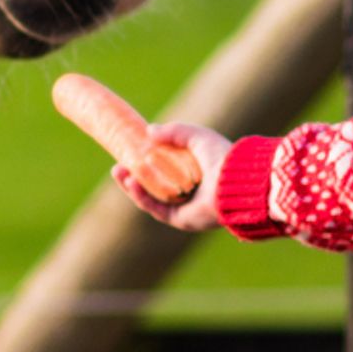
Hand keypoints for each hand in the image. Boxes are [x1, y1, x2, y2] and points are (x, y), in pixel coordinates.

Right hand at [51, 75, 228, 230]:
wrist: (235, 181)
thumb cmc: (221, 156)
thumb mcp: (195, 135)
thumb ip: (173, 131)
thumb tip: (149, 130)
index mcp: (193, 173)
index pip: (163, 169)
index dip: (144, 162)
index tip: (128, 152)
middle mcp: (189, 192)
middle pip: (153, 186)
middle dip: (132, 177)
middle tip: (117, 166)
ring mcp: (185, 207)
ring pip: (151, 198)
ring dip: (132, 187)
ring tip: (119, 172)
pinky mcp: (182, 220)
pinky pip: (156, 209)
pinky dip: (142, 197)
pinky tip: (131, 183)